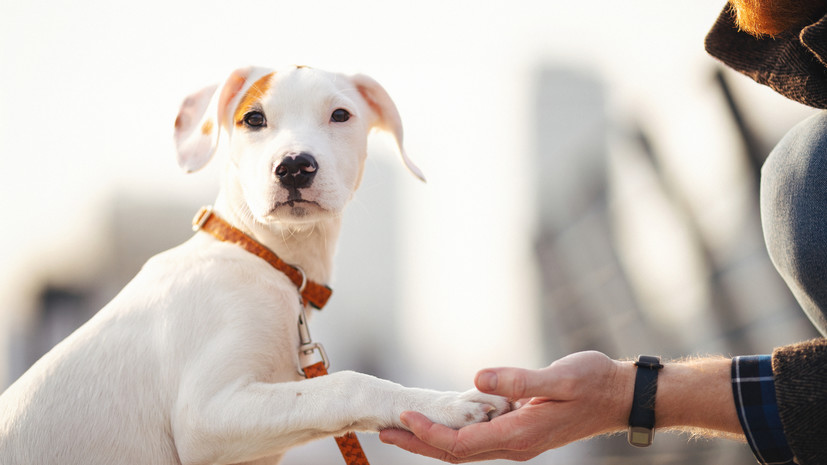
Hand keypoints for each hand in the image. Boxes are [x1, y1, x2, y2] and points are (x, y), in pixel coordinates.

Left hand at [379, 351, 633, 462]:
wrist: (618, 397)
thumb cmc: (593, 383)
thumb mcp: (560, 378)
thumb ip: (519, 379)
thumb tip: (478, 379)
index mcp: (520, 434)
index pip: (463, 444)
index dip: (430, 434)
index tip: (403, 419)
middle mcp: (515, 444)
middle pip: (457, 453)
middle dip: (419, 443)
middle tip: (385, 433)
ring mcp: (517, 441)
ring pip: (465, 448)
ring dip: (432, 440)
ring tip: (401, 429)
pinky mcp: (519, 431)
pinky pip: (478, 439)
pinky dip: (452, 432)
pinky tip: (440, 421)